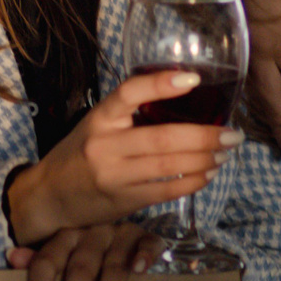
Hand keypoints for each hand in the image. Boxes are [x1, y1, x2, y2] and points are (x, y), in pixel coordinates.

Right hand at [5, 69, 242, 245]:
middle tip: (232, 134)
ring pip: (168, 166)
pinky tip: (207, 175)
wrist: (48, 196)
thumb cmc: (78, 154)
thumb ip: (129, 117)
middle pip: (162, 137)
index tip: (193, 79)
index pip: (129, 93)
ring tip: (224, 153)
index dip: (160, 84)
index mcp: (99, 118)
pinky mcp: (123, 201)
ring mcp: (114, 175)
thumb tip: (182, 103)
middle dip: (204, 135)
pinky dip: (192, 182)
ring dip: (204, 160)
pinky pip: (166, 191)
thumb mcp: (96, 126)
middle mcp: (105, 144)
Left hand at [9, 223, 164, 280]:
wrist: (123, 216)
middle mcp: (91, 232)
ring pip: (113, 267)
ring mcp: (120, 233)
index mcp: (66, 236)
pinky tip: (139, 271)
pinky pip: (147, 243)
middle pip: (80, 270)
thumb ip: (40, 260)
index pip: (47, 262)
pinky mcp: (145, 235)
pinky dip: (144, 255)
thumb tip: (11, 258)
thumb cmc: (88, 249)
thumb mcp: (63, 253)